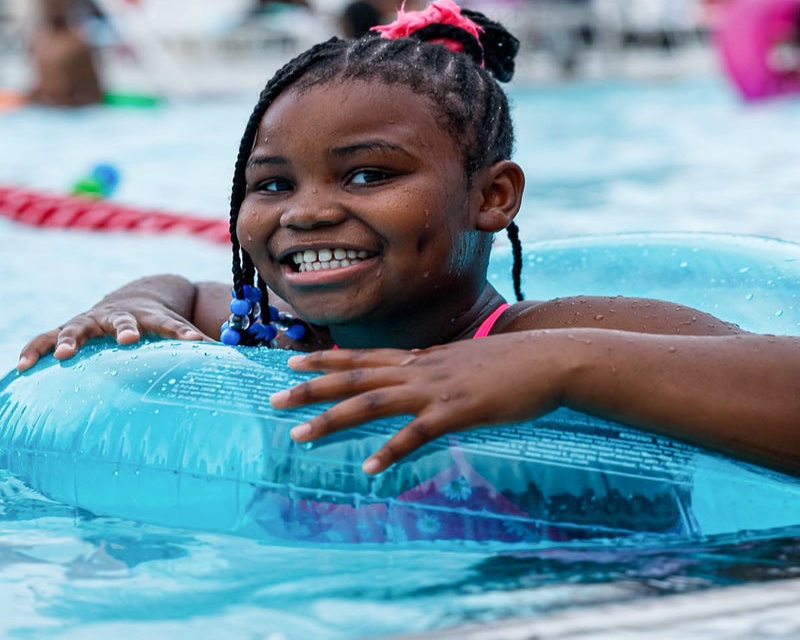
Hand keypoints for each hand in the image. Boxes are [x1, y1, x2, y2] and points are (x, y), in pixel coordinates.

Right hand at [17, 277, 213, 370]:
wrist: (139, 293)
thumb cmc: (164, 320)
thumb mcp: (184, 328)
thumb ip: (208, 346)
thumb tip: (249, 360)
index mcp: (152, 317)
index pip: (171, 324)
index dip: (182, 331)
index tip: (194, 340)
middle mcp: (119, 315)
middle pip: (122, 321)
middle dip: (124, 330)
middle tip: (127, 340)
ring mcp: (90, 319)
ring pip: (78, 327)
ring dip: (70, 340)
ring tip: (62, 356)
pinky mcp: (68, 328)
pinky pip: (44, 339)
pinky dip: (33, 351)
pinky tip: (20, 369)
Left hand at [270, 333, 567, 473]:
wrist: (552, 360)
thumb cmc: (513, 363)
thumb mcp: (465, 361)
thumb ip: (437, 368)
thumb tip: (418, 372)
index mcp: (421, 359)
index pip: (363, 357)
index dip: (325, 360)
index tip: (291, 362)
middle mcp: (420, 370)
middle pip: (354, 377)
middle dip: (311, 388)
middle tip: (273, 398)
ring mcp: (436, 390)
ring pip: (371, 402)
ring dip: (332, 419)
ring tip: (299, 436)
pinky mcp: (458, 412)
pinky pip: (416, 434)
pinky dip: (390, 450)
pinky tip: (369, 468)